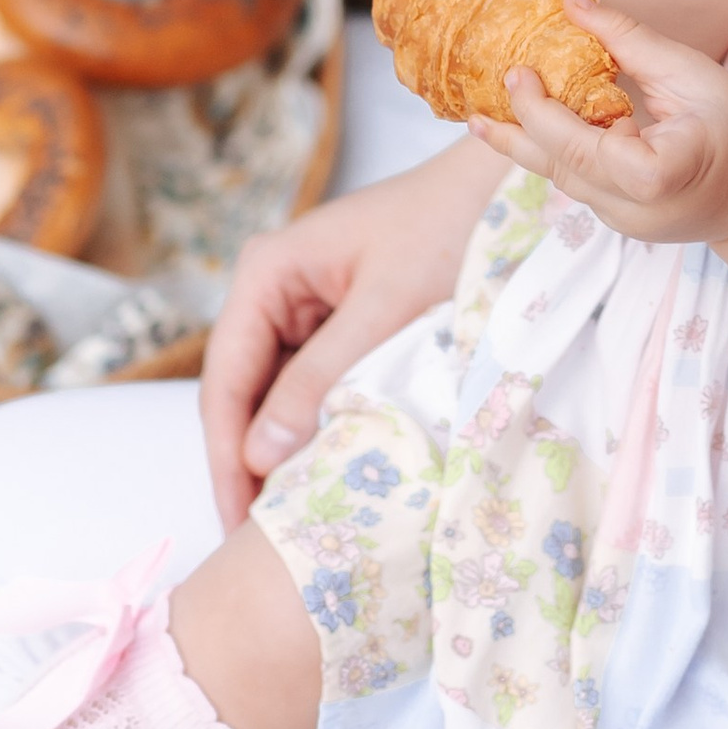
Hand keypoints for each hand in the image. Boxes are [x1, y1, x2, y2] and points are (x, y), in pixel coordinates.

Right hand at [199, 143, 489, 530]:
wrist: (502, 188)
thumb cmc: (448, 228)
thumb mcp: (386, 309)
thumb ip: (322, 378)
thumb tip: (258, 455)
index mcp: (266, 272)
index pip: (226, 380)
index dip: (226, 456)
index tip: (235, 520)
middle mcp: (272, 290)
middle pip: (241, 394)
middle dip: (246, 464)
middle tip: (256, 540)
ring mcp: (303, 308)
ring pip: (274, 397)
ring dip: (280, 452)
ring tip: (288, 521)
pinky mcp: (337, 324)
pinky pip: (312, 387)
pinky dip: (316, 429)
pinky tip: (325, 474)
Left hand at [469, 0, 727, 253]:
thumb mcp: (693, 73)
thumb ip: (630, 40)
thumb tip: (574, 1)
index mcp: (659, 172)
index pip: (586, 149)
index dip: (544, 116)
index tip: (520, 74)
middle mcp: (634, 207)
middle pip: (561, 168)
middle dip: (516, 129)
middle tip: (487, 93)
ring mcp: (624, 222)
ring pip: (561, 180)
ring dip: (520, 146)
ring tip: (479, 120)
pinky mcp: (620, 222)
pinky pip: (576, 183)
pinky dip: (550, 154)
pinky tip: (524, 131)